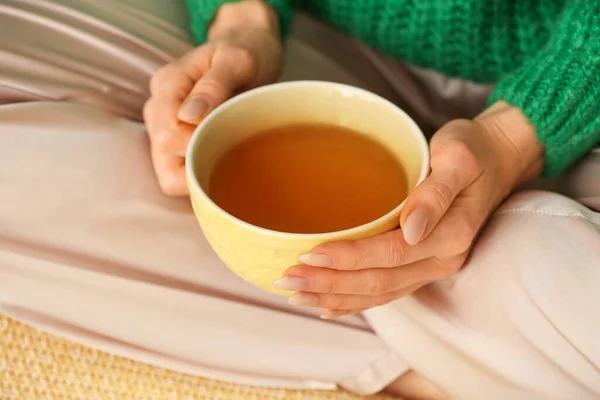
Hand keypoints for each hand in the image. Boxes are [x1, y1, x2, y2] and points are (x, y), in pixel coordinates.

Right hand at [143, 0, 281, 195]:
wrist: (248, 49)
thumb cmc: (246, 53)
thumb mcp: (237, 61)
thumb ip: (214, 85)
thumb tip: (188, 116)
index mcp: (168, 85)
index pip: (168, 136)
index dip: (198, 147)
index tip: (228, 137)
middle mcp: (158, 109)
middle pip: (164, 161)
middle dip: (198, 166)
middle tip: (232, 149)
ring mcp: (164, 126)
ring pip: (170, 174)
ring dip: (200, 173)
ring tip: (228, 153)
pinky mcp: (177, 140)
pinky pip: (182, 172)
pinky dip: (202, 172)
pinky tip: (223, 159)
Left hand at [275, 102, 543, 317]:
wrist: (499, 158)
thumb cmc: (473, 150)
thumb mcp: (458, 158)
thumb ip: (435, 194)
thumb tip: (410, 229)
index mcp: (451, 234)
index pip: (390, 254)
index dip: (348, 258)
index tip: (308, 254)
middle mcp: (443, 259)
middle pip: (379, 281)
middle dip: (330, 284)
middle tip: (287, 280)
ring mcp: (434, 266)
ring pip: (380, 292)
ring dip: (337, 296)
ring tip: (297, 295)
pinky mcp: (424, 264)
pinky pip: (387, 290)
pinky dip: (355, 300)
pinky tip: (328, 303)